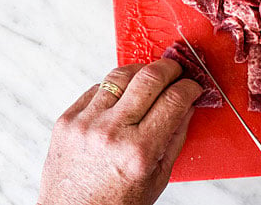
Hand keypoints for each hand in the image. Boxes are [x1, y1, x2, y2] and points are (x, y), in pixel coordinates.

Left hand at [38, 59, 202, 204]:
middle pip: (149, 78)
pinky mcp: (67, 120)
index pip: (173, 100)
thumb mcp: (158, 176)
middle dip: (170, 68)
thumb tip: (187, 105)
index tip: (193, 86)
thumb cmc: (116, 203)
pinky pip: (96, 88)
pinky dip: (115, 87)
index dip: (189, 87)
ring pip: (120, 75)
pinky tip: (124, 95)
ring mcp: (85, 123)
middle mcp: (111, 133)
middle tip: (177, 71)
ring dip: (142, 71)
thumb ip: (175, 137)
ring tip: (151, 77)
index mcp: (139, 151)